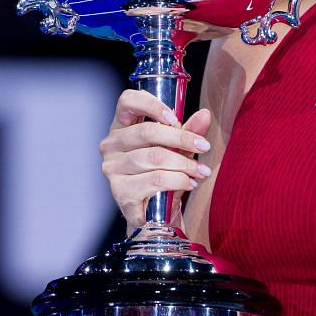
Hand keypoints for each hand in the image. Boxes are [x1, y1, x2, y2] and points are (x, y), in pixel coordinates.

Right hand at [98, 89, 214, 229]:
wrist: (154, 214)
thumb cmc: (162, 172)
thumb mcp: (177, 148)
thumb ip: (189, 131)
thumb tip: (204, 115)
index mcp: (122, 126)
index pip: (127, 101)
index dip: (152, 105)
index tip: (176, 118)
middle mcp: (111, 145)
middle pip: (147, 131)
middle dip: (182, 138)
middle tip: (204, 146)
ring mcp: (112, 169)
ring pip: (154, 157)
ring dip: (184, 164)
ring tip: (200, 171)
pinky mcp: (120, 192)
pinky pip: (154, 181)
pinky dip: (178, 181)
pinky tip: (188, 183)